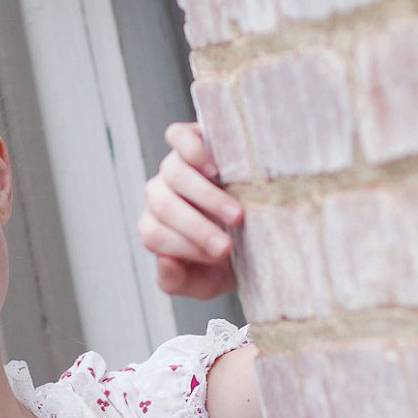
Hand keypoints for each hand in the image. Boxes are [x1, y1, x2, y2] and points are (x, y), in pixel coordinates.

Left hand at [139, 121, 241, 300]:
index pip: (154, 233)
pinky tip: (215, 169)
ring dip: (204, 196)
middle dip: (196, 228)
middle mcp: (161, 193)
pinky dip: (192, 149)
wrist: (263, 223)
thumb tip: (164, 261)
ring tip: (235, 215)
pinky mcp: (190, 137)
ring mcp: (174, 164)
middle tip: (228, 247)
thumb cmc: (231, 256)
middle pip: (162, 204)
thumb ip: (177, 282)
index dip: (185, 246)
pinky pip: (176, 136)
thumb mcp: (206, 281)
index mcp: (156, 226)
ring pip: (172, 172)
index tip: (221, 257)